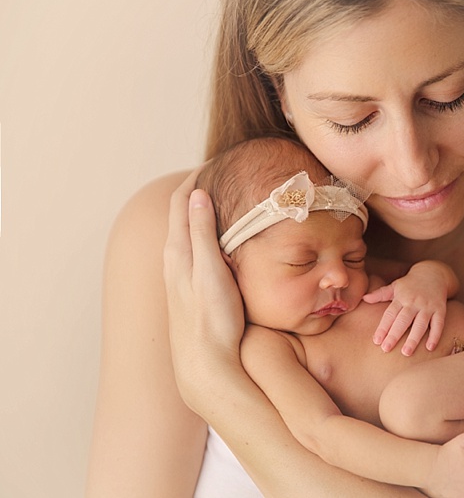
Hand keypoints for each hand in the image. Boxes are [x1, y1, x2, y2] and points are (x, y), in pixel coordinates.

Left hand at [163, 169, 245, 412]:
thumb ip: (202, 232)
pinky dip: (206, 232)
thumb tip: (197, 193)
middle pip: (182, 213)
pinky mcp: (190, 289)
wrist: (205, 365)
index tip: (217, 162)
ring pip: (188, 231)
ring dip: (201, 211)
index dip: (196, 177)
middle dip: (199, 189)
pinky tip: (222, 239)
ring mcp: (180, 276)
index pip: (181, 201)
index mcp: (177, 251)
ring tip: (224, 198)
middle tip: (223, 174)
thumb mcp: (209, 271)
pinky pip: (195, 248)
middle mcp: (174, 260)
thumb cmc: (211, 320)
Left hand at [363, 263, 450, 355]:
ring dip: (413, 339)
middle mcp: (414, 302)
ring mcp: (428, 306)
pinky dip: (435, 336)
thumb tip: (364, 298)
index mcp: (401, 297)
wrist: (434, 273)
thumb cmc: (411, 284)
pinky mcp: (440, 309)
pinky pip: (438, 324)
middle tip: (386, 349)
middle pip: (403, 320)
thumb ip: (380, 294)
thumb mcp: (395, 286)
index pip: (390, 314)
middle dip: (394, 335)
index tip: (376, 341)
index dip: (383, 327)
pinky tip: (430, 348)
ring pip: (420, 324)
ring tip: (406, 352)